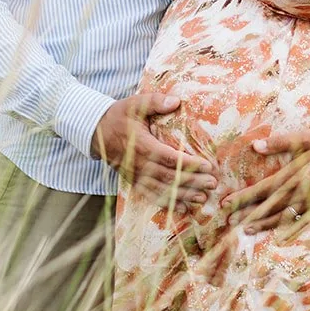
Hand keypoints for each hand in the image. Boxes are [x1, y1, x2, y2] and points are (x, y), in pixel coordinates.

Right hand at [91, 93, 217, 203]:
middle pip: (169, 176)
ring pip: (162, 189)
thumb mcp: (135, 104)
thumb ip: (155, 101)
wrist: (96, 132)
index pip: (169, 158)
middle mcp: (139, 163)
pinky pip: (151, 196)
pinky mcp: (133, 181)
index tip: (207, 166)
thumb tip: (176, 101)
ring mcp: (136, 175)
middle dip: (192, 182)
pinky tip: (182, 209)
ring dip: (183, 195)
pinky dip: (167, 204)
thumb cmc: (120, 116)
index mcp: (142, 145)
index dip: (188, 164)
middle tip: (212, 184)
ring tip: (202, 198)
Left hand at [219, 123, 309, 234]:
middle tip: (230, 222)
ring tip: (248, 230)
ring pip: (285, 217)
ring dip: (265, 224)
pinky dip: (290, 228)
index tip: (226, 203)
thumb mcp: (306, 137)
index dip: (244, 197)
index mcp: (295, 174)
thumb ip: (280, 142)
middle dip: (249, 214)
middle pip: (270, 207)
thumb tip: (255, 147)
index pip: (264, 189)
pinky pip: (303, 221)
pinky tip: (280, 233)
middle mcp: (302, 192)